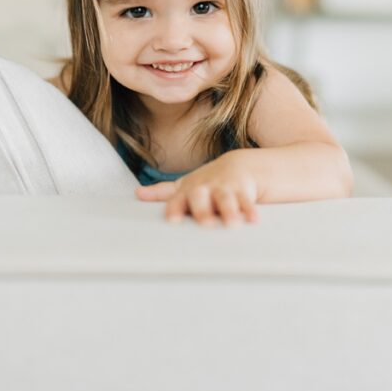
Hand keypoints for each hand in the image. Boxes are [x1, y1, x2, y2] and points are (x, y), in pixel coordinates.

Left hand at [135, 153, 259, 226]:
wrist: (239, 166)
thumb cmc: (208, 182)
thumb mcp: (186, 185)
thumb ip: (164, 192)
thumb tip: (138, 194)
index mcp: (189, 190)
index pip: (178, 199)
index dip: (175, 209)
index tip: (173, 221)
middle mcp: (205, 187)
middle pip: (201, 197)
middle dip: (203, 209)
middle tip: (206, 224)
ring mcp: (225, 186)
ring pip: (225, 198)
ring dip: (229, 211)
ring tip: (232, 224)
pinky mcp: (245, 188)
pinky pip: (247, 200)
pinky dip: (250, 210)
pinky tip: (253, 220)